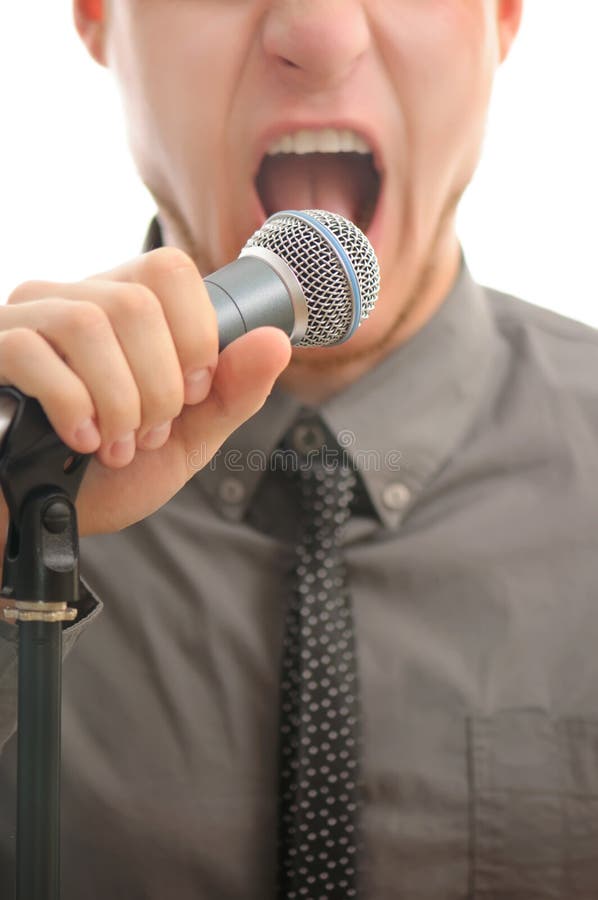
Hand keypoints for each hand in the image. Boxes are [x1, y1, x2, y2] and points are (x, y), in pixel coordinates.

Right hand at [0, 248, 290, 535]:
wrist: (47, 520)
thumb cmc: (110, 473)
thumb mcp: (187, 437)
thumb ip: (233, 392)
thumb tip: (277, 341)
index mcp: (125, 309)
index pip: (171, 269)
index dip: (196, 334)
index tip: (195, 391)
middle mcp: (73, 299)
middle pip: (136, 302)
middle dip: (160, 385)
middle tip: (150, 434)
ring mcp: (26, 320)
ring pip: (88, 323)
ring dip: (119, 401)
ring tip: (116, 446)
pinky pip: (32, 351)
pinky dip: (72, 405)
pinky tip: (79, 440)